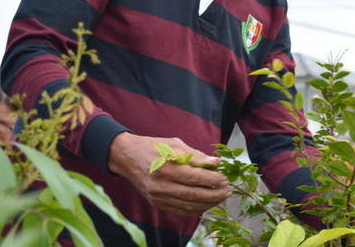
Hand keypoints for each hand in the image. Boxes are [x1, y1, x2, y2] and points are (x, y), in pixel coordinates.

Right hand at [108, 133, 230, 215]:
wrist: (126, 157)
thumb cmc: (153, 147)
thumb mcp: (174, 144)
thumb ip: (195, 155)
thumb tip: (216, 163)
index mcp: (166, 168)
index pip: (195, 178)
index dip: (213, 179)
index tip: (225, 178)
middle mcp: (161, 185)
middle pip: (194, 194)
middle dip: (215, 194)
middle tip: (228, 190)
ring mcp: (158, 197)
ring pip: (189, 205)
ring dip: (208, 203)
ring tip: (221, 198)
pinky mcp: (156, 203)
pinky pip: (180, 211)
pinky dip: (195, 209)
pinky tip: (206, 204)